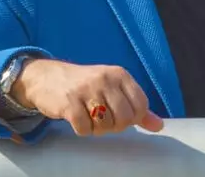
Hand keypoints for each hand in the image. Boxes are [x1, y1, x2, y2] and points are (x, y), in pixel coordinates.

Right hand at [11, 58, 164, 135]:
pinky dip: (82, 130)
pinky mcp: (69, 102)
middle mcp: (105, 79)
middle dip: (115, 126)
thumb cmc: (85, 85)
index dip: (133, 118)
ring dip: (97, 129)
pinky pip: (85, 129)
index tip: (120, 114)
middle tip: (103, 118)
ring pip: (106, 125)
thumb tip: (158, 125)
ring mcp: (86, 90)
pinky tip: (77, 118)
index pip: (141, 105)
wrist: (46, 77)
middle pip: (125, 118)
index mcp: (119, 74)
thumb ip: (136, 107)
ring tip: (89, 117)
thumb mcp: (113, 89)